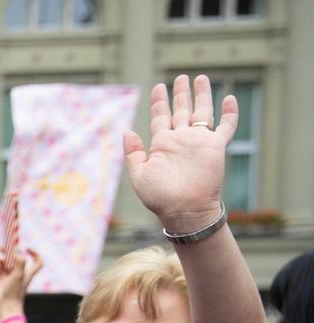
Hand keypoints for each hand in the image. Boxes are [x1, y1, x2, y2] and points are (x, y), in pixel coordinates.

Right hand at [0, 248, 42, 315]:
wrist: (6, 307)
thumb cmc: (14, 293)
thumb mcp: (18, 275)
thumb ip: (19, 261)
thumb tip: (17, 250)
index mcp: (27, 272)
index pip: (37, 262)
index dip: (34, 253)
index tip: (26, 248)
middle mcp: (20, 274)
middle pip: (18, 260)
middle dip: (11, 252)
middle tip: (3, 247)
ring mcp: (11, 279)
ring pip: (7, 265)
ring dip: (1, 260)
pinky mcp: (3, 283)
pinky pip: (0, 272)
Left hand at [122, 75, 234, 232]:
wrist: (184, 209)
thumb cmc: (160, 197)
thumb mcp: (139, 175)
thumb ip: (133, 153)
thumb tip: (127, 131)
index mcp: (162, 144)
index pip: (160, 116)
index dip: (160, 101)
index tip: (159, 87)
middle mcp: (181, 139)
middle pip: (182, 110)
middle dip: (181, 94)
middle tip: (181, 77)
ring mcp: (199, 141)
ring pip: (202, 112)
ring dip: (202, 95)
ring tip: (200, 79)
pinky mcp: (216, 146)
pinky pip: (226, 126)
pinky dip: (229, 113)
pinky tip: (229, 98)